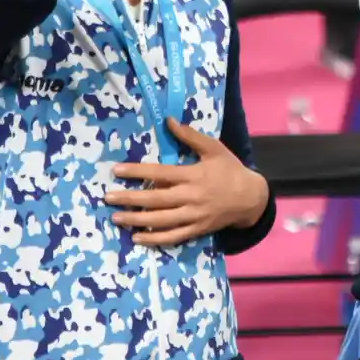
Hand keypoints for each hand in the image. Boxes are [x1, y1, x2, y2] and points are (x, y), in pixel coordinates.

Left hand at [105, 118, 270, 245]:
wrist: (250, 198)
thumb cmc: (230, 170)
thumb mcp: (214, 148)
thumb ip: (191, 136)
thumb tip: (169, 121)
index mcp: (194, 175)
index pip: (160, 173)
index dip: (137, 172)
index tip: (117, 170)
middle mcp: (191, 196)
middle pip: (155, 199)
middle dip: (130, 198)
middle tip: (108, 198)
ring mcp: (193, 216)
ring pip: (160, 220)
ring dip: (136, 219)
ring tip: (116, 218)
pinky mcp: (196, 229)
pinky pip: (172, 237)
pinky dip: (154, 238)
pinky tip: (137, 237)